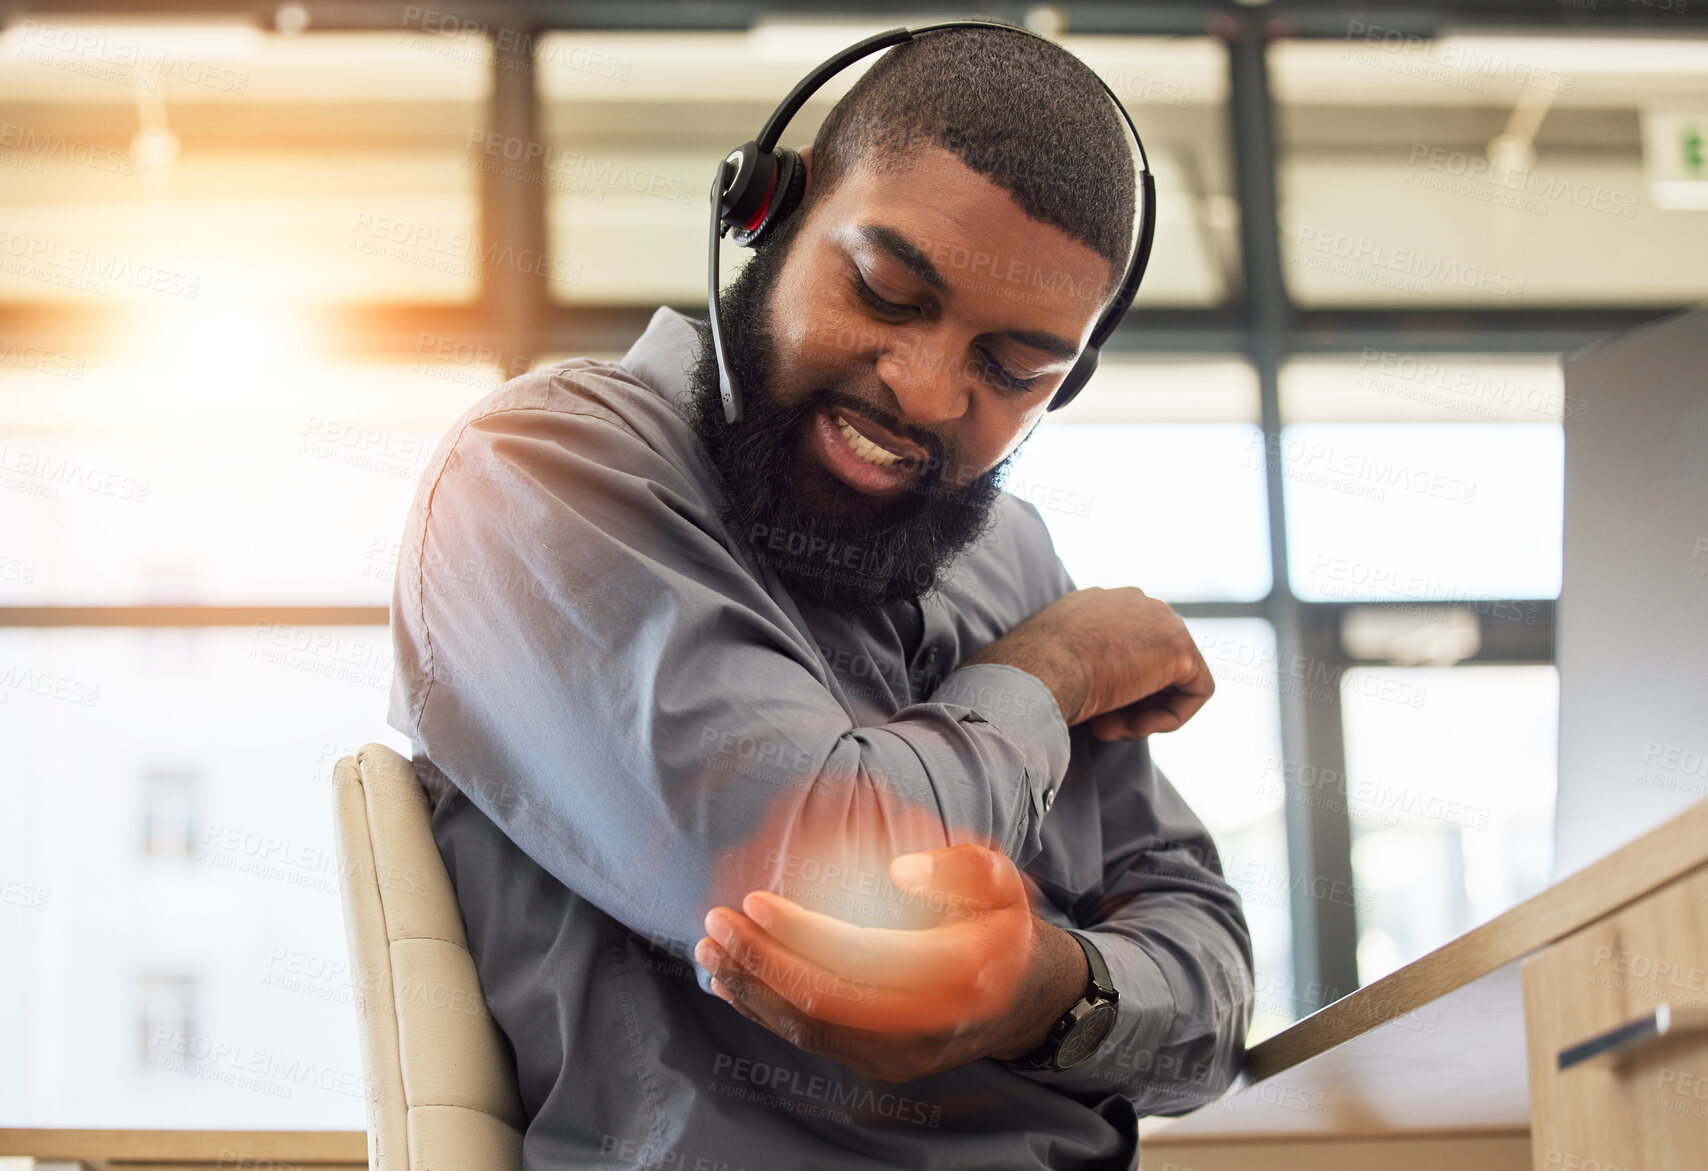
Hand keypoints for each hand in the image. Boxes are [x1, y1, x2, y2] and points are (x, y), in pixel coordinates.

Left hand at [693, 843, 1085, 1081]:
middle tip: (715, 923)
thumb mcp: (999, 880)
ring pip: (811, 1030)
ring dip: (752, 990)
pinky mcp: (879, 1065)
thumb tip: (899, 868)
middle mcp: (927, 1027)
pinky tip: (730, 983)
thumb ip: (958, 867)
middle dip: (760, 963)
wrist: (1019, 997)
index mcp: (958, 975)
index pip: (863, 958)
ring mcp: (900, 1055)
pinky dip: (766, 1011)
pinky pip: (813, 1041)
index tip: (755, 901)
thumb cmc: (996, 924)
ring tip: (709, 950)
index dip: (802, 932)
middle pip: (824, 1002)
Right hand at [966, 586, 1213, 739]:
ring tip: (1107, 726)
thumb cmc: (1031, 674)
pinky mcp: (1181, 646)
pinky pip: (1195, 691)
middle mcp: (1133, 600)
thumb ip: (1076, 663)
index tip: (1085, 707)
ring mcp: (1161, 618)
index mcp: (1099, 601)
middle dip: (1131, 699)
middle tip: (1099, 723)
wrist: (1037, 671)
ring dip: (1144, 712)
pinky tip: (1131, 725)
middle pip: (1154, 661)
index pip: (1125, 646)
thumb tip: (1093, 694)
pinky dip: (1169, 718)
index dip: (1112, 686)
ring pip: (1174, 678)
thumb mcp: (1052, 661)